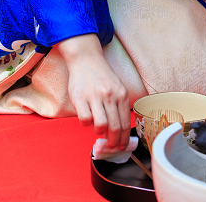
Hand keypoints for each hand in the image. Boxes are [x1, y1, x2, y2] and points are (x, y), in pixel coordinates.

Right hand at [57, 33, 130, 148]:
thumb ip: (119, 106)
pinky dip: (86, 124)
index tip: (122, 146)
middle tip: (111, 145)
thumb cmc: (102, 76)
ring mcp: (94, 96)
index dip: (124, 139)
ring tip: (97, 129)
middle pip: (114, 127)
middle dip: (113, 142)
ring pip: (100, 125)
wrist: (86, 59)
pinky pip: (85, 119)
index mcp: (121, 94)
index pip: (125, 123)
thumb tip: (120, 131)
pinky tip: (87, 118)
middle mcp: (110, 95)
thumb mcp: (117, 88)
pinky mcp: (80, 97)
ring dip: (99, 132)